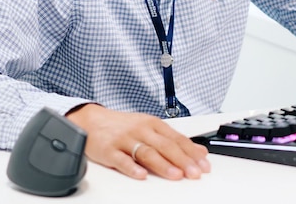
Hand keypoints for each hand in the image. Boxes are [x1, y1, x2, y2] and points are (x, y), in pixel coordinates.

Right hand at [66, 103, 209, 179]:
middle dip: (182, 160)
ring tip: (176, 175)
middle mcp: (141, 130)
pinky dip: (132, 168)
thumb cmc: (123, 125)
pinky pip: (121, 160)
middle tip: (195, 173)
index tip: (204, 164)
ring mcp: (125, 139)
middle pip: (165, 145)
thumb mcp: (149, 127)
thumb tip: (199, 150)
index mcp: (153, 124)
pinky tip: (142, 175)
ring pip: (147, 152)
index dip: (192, 152)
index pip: (177, 138)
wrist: (91, 119)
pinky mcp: (109, 150)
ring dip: (163, 165)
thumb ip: (172, 139)